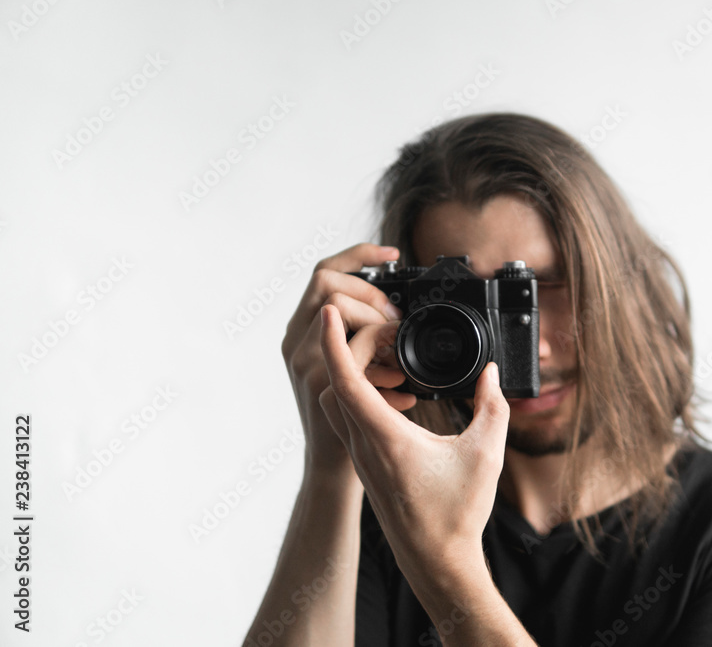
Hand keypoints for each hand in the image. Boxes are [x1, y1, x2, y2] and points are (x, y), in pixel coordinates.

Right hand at [281, 243, 411, 477]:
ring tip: (398, 354)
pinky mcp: (318, 386)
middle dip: (369, 293)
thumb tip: (398, 319)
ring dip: (374, 323)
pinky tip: (403, 391)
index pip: (324, 273)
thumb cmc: (353, 419)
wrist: (337, 470)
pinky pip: (351, 354)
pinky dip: (384, 367)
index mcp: (305, 332)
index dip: (358, 255)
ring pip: (336, 310)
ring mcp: (303, 363)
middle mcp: (296, 342)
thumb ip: (365, 341)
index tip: (393, 254)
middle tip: (396, 321)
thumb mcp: (354, 370)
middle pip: (327, 283)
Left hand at [317, 302, 510, 577]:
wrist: (437, 564)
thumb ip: (491, 406)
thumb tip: (490, 373)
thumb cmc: (457, 516)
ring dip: (354, 373)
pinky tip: (394, 394)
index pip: (346, 380)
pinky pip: (350, 418)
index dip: (334, 341)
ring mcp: (362, 457)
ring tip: (385, 357)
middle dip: (349, 347)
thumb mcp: (486, 454)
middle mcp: (364, 446)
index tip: (330, 311)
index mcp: (385, 438)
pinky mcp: (367, 465)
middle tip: (380, 330)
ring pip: (340, 402)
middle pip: (337, 383)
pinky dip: (362, 395)